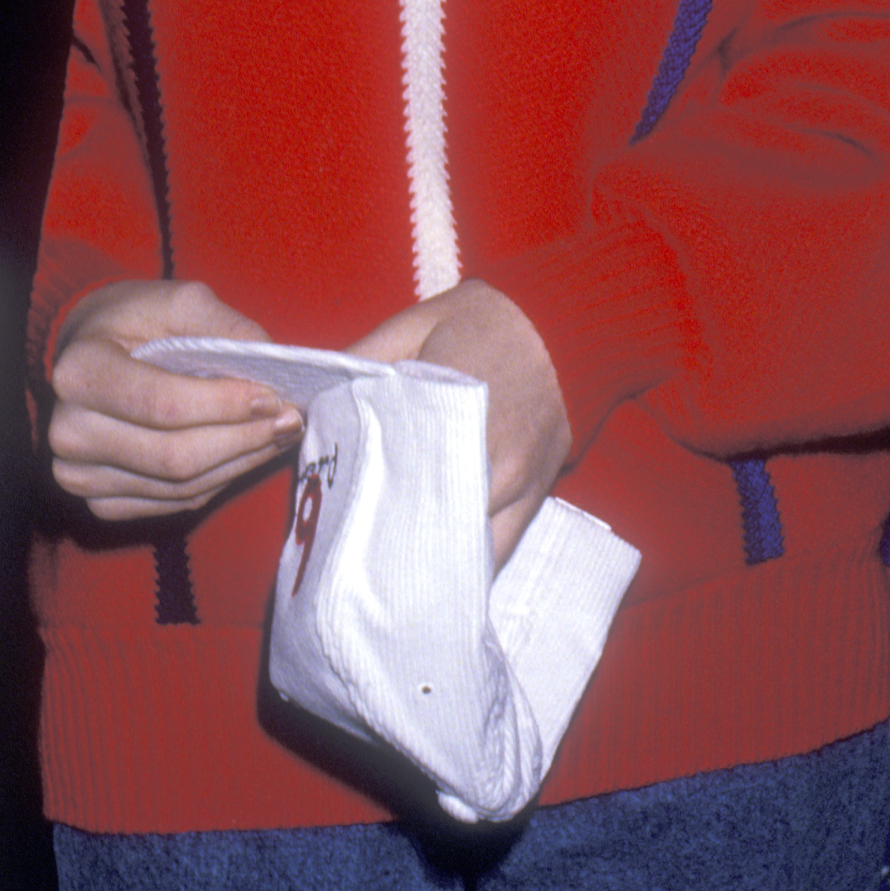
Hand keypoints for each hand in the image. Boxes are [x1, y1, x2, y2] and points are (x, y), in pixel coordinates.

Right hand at [49, 279, 300, 522]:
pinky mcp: (99, 502)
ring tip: (277, 436)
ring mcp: (79, 474)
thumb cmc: (132, 322)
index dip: (223, 406)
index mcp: (79, 371)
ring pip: (180, 487)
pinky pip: (174, 504)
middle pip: (174, 456)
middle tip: (289, 421)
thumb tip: (270, 362)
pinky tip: (243, 455)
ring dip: (239, 464)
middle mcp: (67, 431)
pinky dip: (218, 481)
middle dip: (243, 440)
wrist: (87, 353)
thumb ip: (222, 325)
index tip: (273, 398)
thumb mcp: (174, 301)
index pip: (162, 404)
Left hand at [349, 279, 570, 566]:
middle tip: (354, 550)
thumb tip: (317, 395)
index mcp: (449, 407)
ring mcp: (517, 481)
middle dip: (392, 538)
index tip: (332, 511)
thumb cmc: (491, 320)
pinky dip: (469, 563)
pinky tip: (438, 572)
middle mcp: (487, 454)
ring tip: (391, 569)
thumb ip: (367, 355)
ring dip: (430, 557)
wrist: (572, 326)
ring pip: (464, 545)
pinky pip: (501, 548)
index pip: (395, 469)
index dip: (361, 496)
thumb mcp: (421, 319)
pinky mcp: (539, 493)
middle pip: (428, 518)